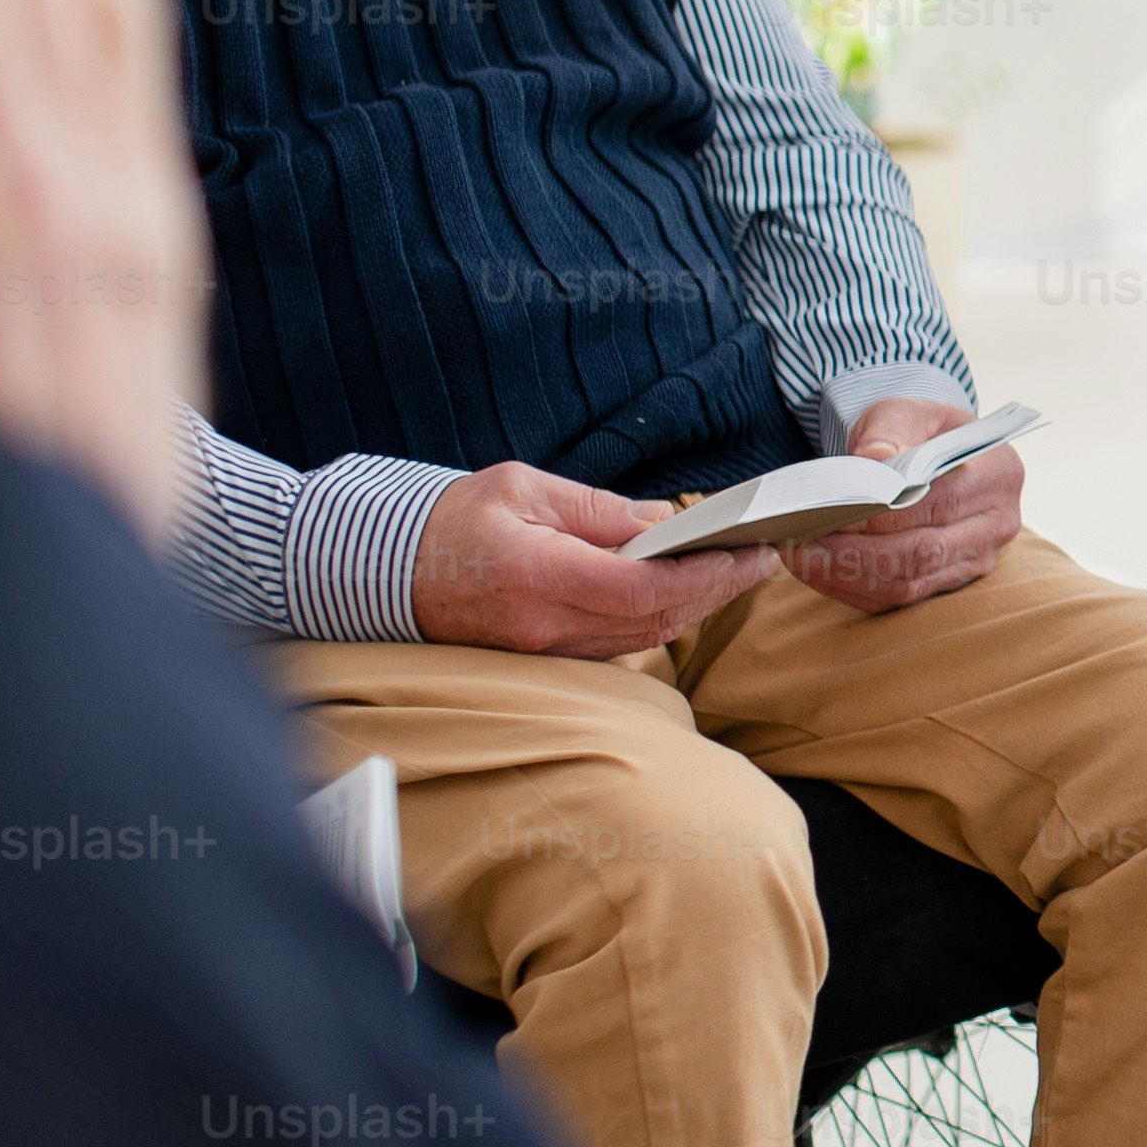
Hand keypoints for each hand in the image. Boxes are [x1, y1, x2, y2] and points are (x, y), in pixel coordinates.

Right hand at [408, 460, 769, 659]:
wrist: (385, 571)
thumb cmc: (450, 520)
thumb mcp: (522, 488)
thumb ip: (597, 509)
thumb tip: (663, 522)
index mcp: (538, 576)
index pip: (643, 589)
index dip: (705, 575)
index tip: (747, 551)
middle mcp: (545, 626)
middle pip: (655, 619)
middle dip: (716, 590)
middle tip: (761, 557)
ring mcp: (546, 650)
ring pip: (643, 637)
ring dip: (695, 607)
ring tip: (735, 570)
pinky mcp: (547, 657)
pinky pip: (618, 644)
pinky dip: (660, 618)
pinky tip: (686, 590)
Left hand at [787, 392, 1020, 612]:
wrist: (928, 452)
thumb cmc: (916, 431)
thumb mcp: (903, 413)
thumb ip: (888, 433)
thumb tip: (872, 458)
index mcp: (999, 472)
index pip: (939, 503)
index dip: (884, 515)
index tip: (834, 514)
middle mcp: (998, 523)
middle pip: (925, 552)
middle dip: (858, 554)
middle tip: (804, 545)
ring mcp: (978, 559)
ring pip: (911, 584)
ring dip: (850, 577)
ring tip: (803, 559)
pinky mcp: (949, 583)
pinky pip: (900, 599)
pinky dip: (855, 590)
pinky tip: (821, 572)